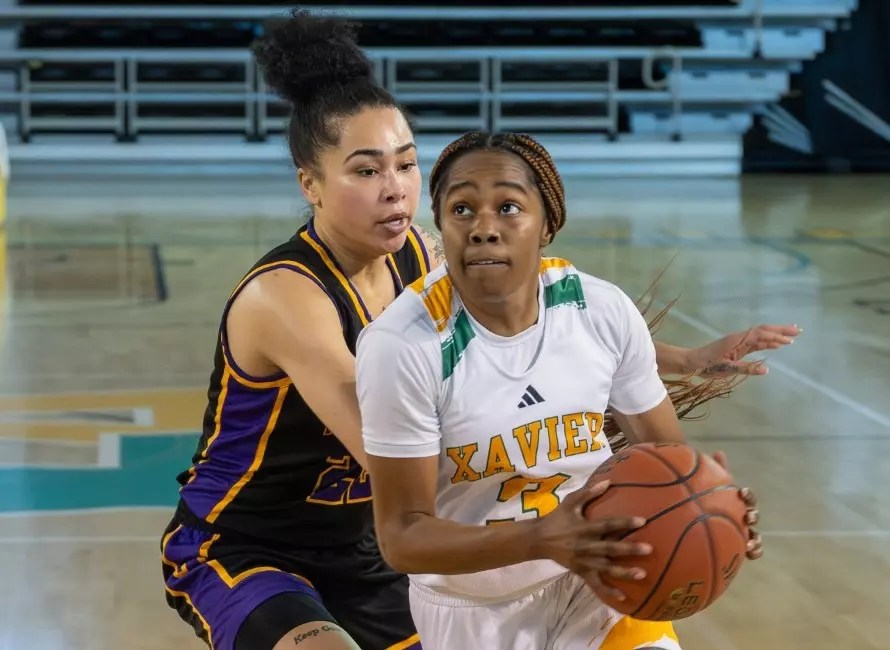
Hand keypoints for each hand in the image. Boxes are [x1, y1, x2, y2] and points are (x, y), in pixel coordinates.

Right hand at [530, 480, 651, 600]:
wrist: (538, 539)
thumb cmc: (557, 518)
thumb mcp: (570, 502)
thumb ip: (588, 493)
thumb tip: (608, 481)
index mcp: (584, 528)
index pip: (607, 525)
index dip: (624, 523)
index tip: (643, 521)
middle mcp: (586, 546)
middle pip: (610, 548)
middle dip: (629, 549)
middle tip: (649, 549)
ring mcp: (584, 561)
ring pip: (607, 568)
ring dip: (624, 572)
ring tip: (642, 574)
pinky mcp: (581, 572)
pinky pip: (596, 584)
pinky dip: (608, 591)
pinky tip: (623, 597)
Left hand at [687, 324, 800, 377]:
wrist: (692, 362)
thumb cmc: (707, 365)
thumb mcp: (726, 369)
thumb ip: (746, 368)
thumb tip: (766, 370)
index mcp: (738, 340)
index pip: (761, 335)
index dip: (776, 336)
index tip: (790, 339)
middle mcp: (740, 338)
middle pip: (764, 330)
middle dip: (781, 330)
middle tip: (799, 330)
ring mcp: (739, 342)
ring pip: (761, 335)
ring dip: (776, 334)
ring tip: (793, 336)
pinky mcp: (738, 347)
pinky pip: (756, 342)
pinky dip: (768, 342)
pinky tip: (776, 344)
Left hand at [712, 451, 762, 559]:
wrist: (697, 519)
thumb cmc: (704, 499)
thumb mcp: (707, 486)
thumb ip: (714, 471)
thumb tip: (719, 453)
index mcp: (736, 502)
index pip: (746, 497)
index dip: (747, 494)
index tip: (741, 492)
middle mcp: (741, 516)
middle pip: (753, 515)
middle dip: (753, 516)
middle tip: (747, 517)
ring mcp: (741, 532)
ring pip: (754, 535)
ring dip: (756, 539)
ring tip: (750, 543)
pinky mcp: (738, 547)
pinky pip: (749, 551)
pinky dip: (754, 552)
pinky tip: (749, 554)